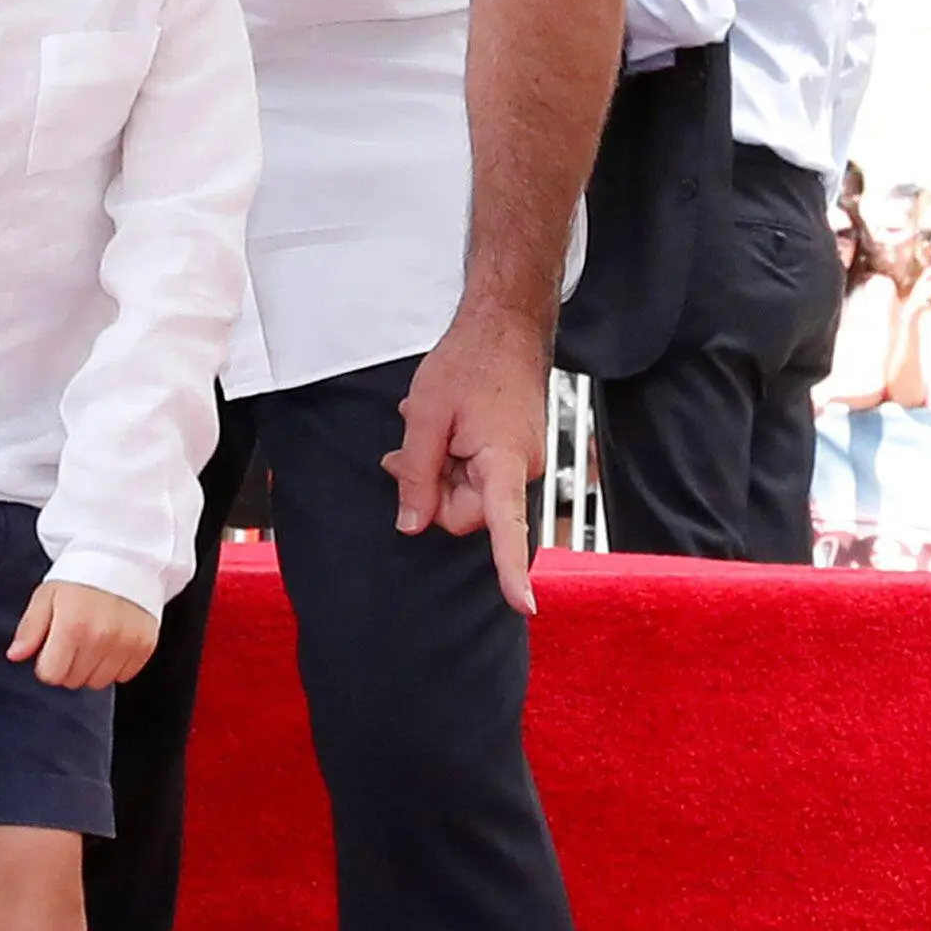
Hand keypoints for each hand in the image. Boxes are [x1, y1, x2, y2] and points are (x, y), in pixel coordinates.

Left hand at [8, 578, 158, 687]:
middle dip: (68, 665)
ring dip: (92, 668)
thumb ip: (30, 628)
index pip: (51, 675)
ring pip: (99, 683)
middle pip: (74, 682)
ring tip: (94, 639)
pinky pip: (124, 676)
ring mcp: (125, 644)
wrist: (123, 557)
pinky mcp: (144, 646)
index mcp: (72, 626)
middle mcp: (101, 638)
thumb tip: (15, 654)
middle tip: (74, 639)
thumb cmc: (81, 576)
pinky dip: (116, 665)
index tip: (53, 647)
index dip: (47, 663)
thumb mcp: (47, 595)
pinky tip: (112, 642)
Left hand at [382, 302, 547, 614]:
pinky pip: (476, 475)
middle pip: (466, 514)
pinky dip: (453, 460)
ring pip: (467, 494)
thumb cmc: (469, 361)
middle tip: (408, 451)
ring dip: (439, 471)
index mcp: (503, 461)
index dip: (510, 569)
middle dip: (433, 491)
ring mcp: (520, 462)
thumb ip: (416, 473)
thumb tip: (411, 524)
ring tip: (425, 429)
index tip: (522, 605)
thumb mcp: (425, 414)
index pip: (508, 526)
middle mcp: (520, 469)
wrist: (506, 325)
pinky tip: (442, 430)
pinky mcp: (514, 454)